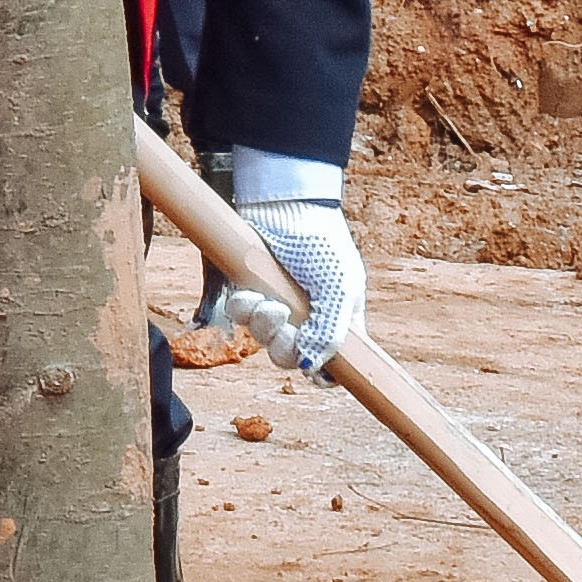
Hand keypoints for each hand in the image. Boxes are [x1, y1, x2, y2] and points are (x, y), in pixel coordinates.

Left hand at [206, 151, 366, 373]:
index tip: (314, 375)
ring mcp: (277, 304)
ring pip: (263, 339)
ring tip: (270, 303)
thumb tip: (311, 369)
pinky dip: (244, 310)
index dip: (324, 375)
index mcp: (338, 319)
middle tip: (286, 326)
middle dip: (285, 348)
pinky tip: (251, 294)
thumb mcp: (340, 289)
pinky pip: (241, 316)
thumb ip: (330, 333)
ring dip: (264, 327)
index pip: (333, 362)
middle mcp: (306, 317)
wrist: (288, 206)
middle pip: (291, 357)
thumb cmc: (323, 244)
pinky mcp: (250, 289)